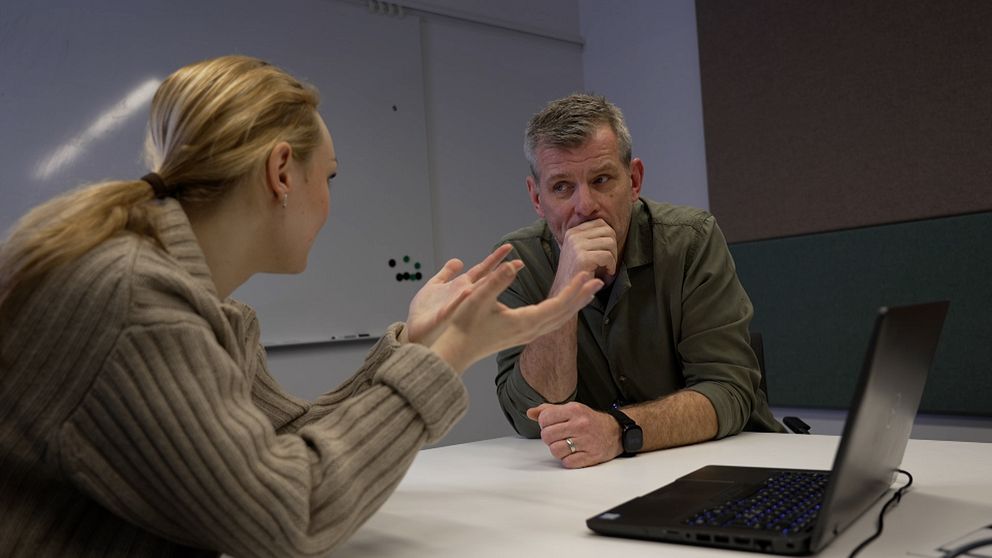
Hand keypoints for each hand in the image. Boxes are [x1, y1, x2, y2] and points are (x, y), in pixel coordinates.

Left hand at [405, 245, 512, 346]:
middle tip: (519, 263)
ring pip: (476, 295)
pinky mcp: (445, 315)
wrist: (415, 330)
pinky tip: (467, 292)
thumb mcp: (436, 285)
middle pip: (486, 280)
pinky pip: (454, 307)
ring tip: (504, 273)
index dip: (495, 258)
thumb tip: (458, 261)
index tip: (509, 248)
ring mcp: (457, 306)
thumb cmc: (426, 311)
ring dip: (488, 286)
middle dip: (501, 272)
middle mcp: (464, 296)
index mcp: (462, 286)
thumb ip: (447, 273)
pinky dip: (460, 300)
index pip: (483, 269)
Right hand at [428, 261, 601, 372]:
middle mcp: (530, 331)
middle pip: (564, 313)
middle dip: (581, 296)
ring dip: (574, 304)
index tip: (586, 274)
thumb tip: (514, 263)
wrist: (456, 351)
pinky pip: (550, 323)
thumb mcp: (478, 298)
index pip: (558, 305)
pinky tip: (563, 306)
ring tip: (587, 291)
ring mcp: (527, 335)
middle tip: (598, 280)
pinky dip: (562, 312)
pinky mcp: (521, 336)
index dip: (573, 289)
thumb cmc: (463, 324)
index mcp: (524, 322)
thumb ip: (496, 280)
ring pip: (559, 320)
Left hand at [526, 402, 621, 468]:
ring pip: (555, 450)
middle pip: (547, 436)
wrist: (615, 432)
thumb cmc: (589, 421)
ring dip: (558, 450)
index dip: (544, 424)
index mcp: (574, 410)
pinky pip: (567, 462)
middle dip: (549, 438)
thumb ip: (549, 410)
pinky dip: (568, 460)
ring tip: (566, 445)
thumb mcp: (571, 409)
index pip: (544, 418)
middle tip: (558, 436)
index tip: (551, 425)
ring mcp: (586, 441)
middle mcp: (580, 425)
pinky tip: (574, 452)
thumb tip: (530, 413)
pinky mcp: (591, 456)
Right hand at [551, 219, 616, 294]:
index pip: (600, 223)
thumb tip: (608, 227)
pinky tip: (607, 272)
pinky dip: (611, 265)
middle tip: (609, 260)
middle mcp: (573, 236)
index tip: (606, 251)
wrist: (566, 292)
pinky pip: (608, 256)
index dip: (609, 237)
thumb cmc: (577, 273)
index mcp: (572, 232)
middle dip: (613, 246)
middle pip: (607, 231)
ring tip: (607, 266)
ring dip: (613, 256)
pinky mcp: (583, 258)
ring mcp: (576, 246)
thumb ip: (590, 237)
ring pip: (610, 242)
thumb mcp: (579, 250)